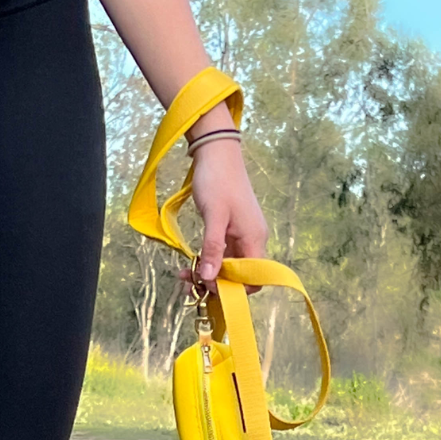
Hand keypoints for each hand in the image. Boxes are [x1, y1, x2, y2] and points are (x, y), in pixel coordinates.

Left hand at [187, 137, 267, 294]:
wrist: (216, 152)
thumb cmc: (217, 180)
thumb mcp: (214, 216)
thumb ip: (213, 248)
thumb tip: (210, 277)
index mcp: (255, 238)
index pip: (254, 278)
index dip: (234, 287)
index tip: (209, 284)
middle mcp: (252, 240)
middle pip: (240, 275)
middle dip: (217, 283)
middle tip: (191, 282)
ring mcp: (242, 235)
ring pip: (229, 266)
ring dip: (209, 273)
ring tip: (185, 275)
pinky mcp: (231, 230)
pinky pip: (222, 254)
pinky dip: (208, 260)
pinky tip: (191, 263)